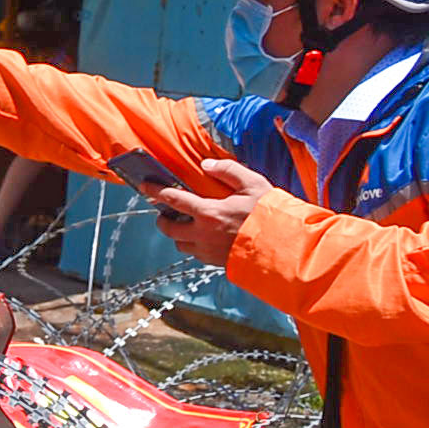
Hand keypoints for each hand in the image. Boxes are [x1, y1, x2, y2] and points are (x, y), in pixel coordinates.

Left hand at [153, 156, 275, 264]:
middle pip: (168, 228)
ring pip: (180, 244)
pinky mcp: (213, 262)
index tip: (145, 186)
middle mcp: (202, 234)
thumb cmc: (269, 214)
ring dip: (179, 234)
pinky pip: (195, 253)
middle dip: (163, 219)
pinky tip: (206, 236)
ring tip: (188, 225)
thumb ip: (228, 170)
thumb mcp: (253, 184)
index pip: (173, 200)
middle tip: (166, 212)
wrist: (283, 246)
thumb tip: (206, 165)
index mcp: (209, 213)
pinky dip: (194, 244)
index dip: (155, 191)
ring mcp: (206, 251)